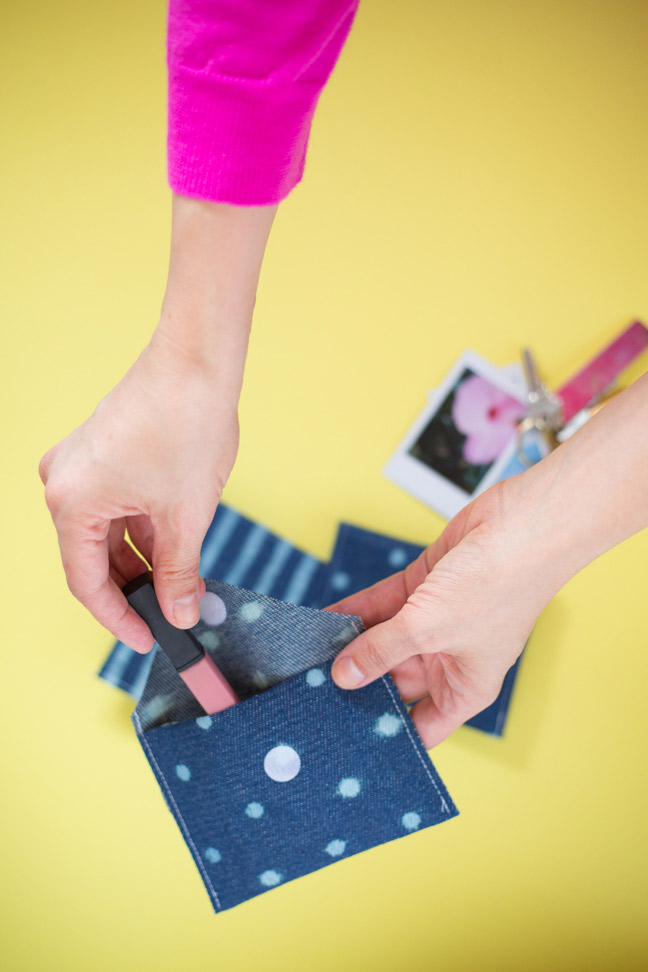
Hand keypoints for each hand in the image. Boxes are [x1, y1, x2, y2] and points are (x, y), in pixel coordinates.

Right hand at [39, 195, 276, 652]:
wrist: (197, 361)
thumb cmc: (188, 428)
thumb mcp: (186, 515)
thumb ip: (179, 572)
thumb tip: (180, 614)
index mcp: (71, 503)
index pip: (87, 583)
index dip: (119, 619)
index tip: (150, 641)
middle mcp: (63, 483)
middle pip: (94, 558)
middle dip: (135, 589)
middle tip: (173, 616)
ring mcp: (79, 463)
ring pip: (107, 533)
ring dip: (142, 560)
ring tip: (183, 583)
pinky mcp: (99, 450)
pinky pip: (114, 506)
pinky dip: (140, 530)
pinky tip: (173, 546)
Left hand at [328, 371, 647, 747]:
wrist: (524, 524)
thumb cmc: (499, 586)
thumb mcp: (428, 628)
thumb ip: (381, 652)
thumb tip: (342, 676)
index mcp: (465, 687)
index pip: (422, 727)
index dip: (389, 736)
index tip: (347, 742)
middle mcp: (449, 659)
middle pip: (394, 682)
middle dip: (357, 683)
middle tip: (310, 692)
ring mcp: (435, 622)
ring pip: (383, 641)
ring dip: (350, 644)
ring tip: (307, 656)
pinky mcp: (423, 588)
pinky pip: (382, 607)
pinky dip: (356, 612)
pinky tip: (323, 621)